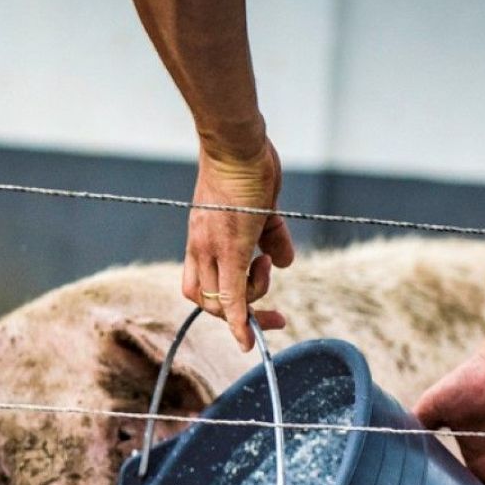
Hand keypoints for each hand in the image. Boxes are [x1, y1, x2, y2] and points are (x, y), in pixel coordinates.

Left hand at [180, 139, 295, 349]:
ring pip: (222, 299)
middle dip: (237, 315)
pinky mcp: (231, 246)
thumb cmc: (248, 168)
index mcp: (202, 240)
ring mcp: (212, 248)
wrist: (237, 145)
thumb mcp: (261, 209)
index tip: (250, 315)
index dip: (222, 306)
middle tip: (274, 314)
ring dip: (253, 298)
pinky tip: (248, 339)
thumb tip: (283, 262)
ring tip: (267, 264)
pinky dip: (239, 321)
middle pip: (206, 299)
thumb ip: (271, 237)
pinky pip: (232, 294)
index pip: (202, 286)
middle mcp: (201, 248)